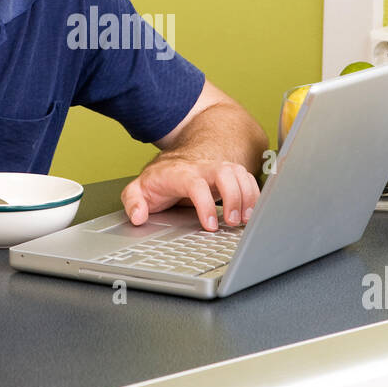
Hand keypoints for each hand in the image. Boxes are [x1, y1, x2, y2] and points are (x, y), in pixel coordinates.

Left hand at [121, 154, 260, 232]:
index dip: (205, 204)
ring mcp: (218, 169)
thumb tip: (138, 217)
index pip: (196, 184)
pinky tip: (252, 212)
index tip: (210, 225)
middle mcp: (202, 168)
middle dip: (233, 197)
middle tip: (232, 222)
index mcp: (179, 173)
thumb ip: (133, 202)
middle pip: (224, 173)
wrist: (174, 161)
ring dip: (247, 196)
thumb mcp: (137, 189)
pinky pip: (248, 178)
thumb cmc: (159, 179)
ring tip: (245, 220)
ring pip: (240, 173)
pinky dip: (254, 194)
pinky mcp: (230, 174)